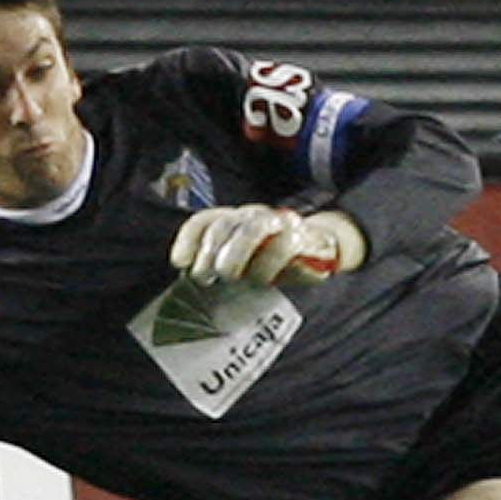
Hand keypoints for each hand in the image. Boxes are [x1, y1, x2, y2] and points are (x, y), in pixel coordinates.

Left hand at [169, 205, 365, 287]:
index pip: (206, 220)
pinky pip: (285, 244)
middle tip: (204, 277)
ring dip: (236, 253)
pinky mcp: (304, 237)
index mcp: (234, 220)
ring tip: (229, 276)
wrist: (320, 250)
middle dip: (209, 252)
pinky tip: (263, 280)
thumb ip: (219, 267)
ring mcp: (280, 223)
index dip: (189, 240)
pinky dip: (270, 263)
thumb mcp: (243, 263)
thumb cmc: (273, 261)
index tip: (179, 263)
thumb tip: (190, 283)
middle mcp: (254, 216)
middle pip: (225, 224)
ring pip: (254, 228)